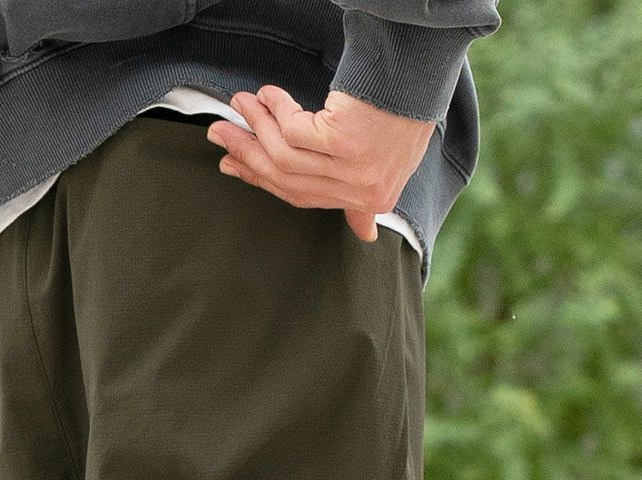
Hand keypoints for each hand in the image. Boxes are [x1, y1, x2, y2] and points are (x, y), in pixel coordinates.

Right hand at [206, 86, 435, 242]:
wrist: (421, 79)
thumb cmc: (404, 118)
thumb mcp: (389, 167)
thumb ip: (368, 203)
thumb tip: (365, 237)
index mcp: (366, 199)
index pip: (301, 196)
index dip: (263, 180)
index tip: (233, 165)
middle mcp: (359, 188)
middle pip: (287, 178)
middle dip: (248, 153)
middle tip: (220, 134)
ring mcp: (352, 167)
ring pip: (285, 154)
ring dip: (258, 125)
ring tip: (240, 102)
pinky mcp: (344, 141)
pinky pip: (295, 130)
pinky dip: (278, 110)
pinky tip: (269, 94)